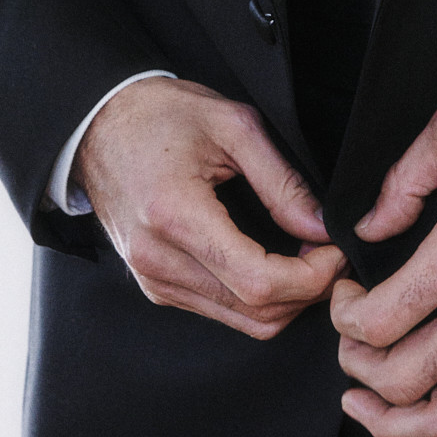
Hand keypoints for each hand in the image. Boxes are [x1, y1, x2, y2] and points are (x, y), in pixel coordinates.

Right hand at [73, 77, 346, 337]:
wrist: (100, 124)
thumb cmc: (161, 114)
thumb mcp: (231, 124)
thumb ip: (281, 180)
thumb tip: (321, 228)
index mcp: (175, 215)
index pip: (259, 282)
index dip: (311, 277)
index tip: (337, 251)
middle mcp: (158, 260)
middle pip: (255, 314)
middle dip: (307, 292)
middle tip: (331, 252)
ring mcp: (153, 279)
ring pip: (242, 322)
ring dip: (285, 300)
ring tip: (307, 256)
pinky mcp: (155, 286)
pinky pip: (220, 311)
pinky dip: (256, 297)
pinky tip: (272, 261)